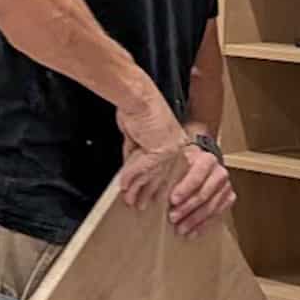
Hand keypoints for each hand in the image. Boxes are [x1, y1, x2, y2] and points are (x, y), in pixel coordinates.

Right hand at [115, 91, 184, 212]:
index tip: (147, 194)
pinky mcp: (161, 151)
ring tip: (129, 199)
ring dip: (136, 188)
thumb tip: (129, 167)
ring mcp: (170, 149)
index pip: (162, 167)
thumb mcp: (135, 135)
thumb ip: (135, 153)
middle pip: (159, 174)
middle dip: (146, 191)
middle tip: (138, 203)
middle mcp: (175, 146)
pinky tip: (123, 185)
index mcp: (173, 140)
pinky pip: (143, 169)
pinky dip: (131, 177)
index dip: (153, 183)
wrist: (138, 96)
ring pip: (151, 174)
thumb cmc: (137, 106)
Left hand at [168, 142, 234, 237]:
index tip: (172, 200)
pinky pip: (216, 215)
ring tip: (180, 229)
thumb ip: (168, 175)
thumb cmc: (185, 166)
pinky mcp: (228, 198)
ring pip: (211, 207)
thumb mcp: (176, 163)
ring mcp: (226, 186)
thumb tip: (152, 191)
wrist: (202, 166)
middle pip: (203, 194)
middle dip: (187, 208)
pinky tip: (192, 233)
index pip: (196, 176)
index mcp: (206, 160)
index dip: (185, 189)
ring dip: (194, 220)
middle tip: (172, 218)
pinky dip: (203, 226)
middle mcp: (219, 172)